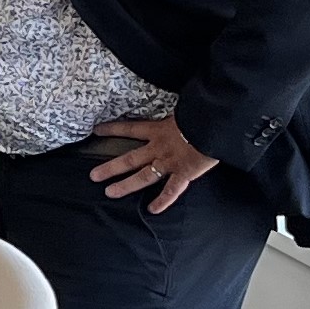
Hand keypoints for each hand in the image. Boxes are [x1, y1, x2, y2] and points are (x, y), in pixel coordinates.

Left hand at [85, 116, 218, 212]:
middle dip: (110, 168)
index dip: (113, 129)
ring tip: (110, 193)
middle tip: (93, 176)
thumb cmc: (202, 112)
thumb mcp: (183, 106)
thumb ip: (176, 109)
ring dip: (126, 186)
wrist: (216, 123)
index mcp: (159, 129)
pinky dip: (163, 201)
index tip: (96, 131)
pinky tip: (152, 210)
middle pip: (129, 159)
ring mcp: (170, 162)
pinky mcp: (184, 173)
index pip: (130, 128)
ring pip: (143, 177)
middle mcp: (159, 147)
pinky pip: (171, 190)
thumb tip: (179, 98)